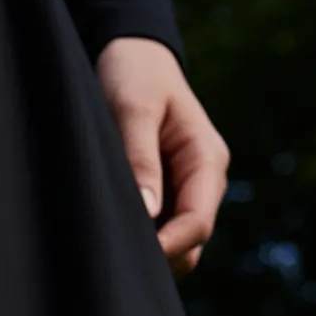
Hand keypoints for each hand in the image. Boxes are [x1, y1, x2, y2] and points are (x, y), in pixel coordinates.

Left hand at [95, 39, 228, 276]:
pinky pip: (162, 232)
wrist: (134, 56)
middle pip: (192, 243)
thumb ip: (139, 158)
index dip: (168, 247)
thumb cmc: (133, 74)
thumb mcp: (132, 109)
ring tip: (108, 247)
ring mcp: (189, 190)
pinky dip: (142, 241)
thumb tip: (146, 213)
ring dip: (150, 252)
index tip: (129, 255)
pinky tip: (112, 234)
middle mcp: (205, 180)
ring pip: (179, 245)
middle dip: (159, 256)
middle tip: (109, 258)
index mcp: (206, 159)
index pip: (197, 222)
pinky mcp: (170, 195)